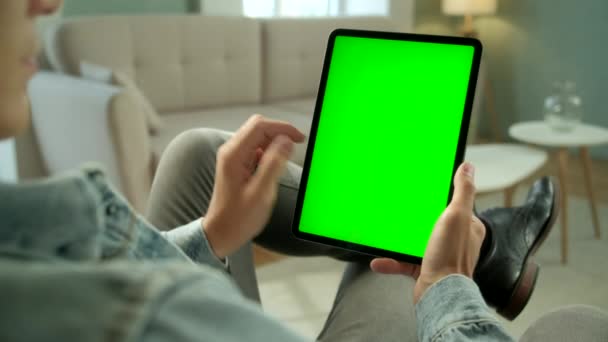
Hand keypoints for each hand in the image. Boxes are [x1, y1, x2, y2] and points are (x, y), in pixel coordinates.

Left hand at [203, 115, 305, 257]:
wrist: (221, 233)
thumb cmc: (238, 218)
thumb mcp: (261, 193)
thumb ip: (274, 164)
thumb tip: (286, 141)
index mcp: (234, 155)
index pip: (260, 126)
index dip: (283, 128)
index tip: (300, 139)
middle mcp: (230, 151)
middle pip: (258, 127)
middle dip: (280, 133)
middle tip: (295, 147)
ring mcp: (232, 157)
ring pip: (258, 137)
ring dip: (274, 143)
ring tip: (284, 161)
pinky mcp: (237, 164)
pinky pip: (255, 148)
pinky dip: (269, 152)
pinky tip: (274, 167)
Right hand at [370, 162, 484, 303]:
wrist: (439, 294)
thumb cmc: (450, 257)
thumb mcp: (456, 215)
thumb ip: (462, 191)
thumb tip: (468, 168)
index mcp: (467, 227)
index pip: (457, 205)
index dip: (443, 196)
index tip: (427, 189)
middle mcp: (455, 242)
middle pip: (435, 222)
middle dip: (419, 217)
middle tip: (403, 207)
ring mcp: (439, 256)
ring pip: (417, 241)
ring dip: (402, 239)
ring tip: (389, 231)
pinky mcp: (424, 269)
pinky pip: (404, 262)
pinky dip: (391, 261)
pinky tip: (379, 259)